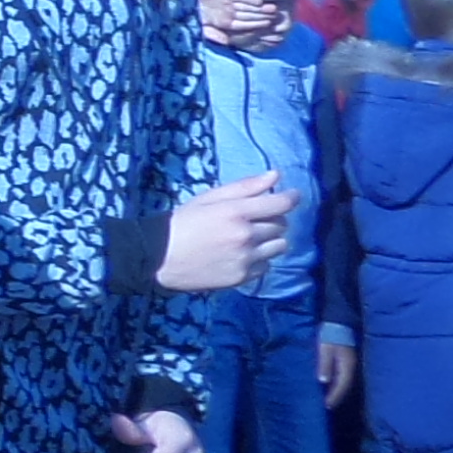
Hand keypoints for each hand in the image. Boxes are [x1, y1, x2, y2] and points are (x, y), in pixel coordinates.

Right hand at [156, 175, 291, 295]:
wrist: (159, 258)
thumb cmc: (183, 223)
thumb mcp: (209, 198)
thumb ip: (244, 187)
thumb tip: (276, 176)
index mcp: (235, 212)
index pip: (280, 204)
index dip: (290, 198)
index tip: (292, 196)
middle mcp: (245, 235)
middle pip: (281, 225)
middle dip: (273, 219)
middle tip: (255, 220)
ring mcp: (245, 258)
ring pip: (279, 246)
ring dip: (270, 240)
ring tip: (250, 239)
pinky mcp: (242, 277)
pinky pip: (266, 265)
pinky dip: (259, 259)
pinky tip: (240, 255)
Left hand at [316, 332, 360, 406]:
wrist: (339, 320)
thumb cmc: (330, 334)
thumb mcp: (324, 349)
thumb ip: (325, 365)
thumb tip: (323, 382)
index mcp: (347, 365)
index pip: (341, 385)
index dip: (334, 396)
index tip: (327, 406)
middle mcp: (351, 366)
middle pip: (345, 385)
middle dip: (337, 396)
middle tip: (327, 406)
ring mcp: (350, 362)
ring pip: (345, 380)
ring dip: (337, 390)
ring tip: (328, 398)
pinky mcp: (347, 359)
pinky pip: (343, 374)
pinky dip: (337, 382)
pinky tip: (331, 384)